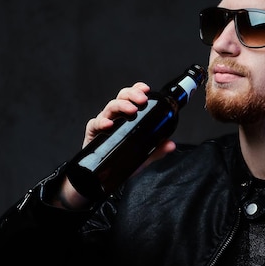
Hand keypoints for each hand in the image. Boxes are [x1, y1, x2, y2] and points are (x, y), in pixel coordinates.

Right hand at [53, 82, 175, 209]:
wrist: (103, 175)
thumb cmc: (122, 160)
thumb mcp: (143, 155)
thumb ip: (157, 150)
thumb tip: (171, 145)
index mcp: (127, 116)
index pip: (132, 97)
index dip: (138, 90)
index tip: (146, 90)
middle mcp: (115, 116)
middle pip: (122, 97)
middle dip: (132, 95)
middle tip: (142, 101)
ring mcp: (103, 123)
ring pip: (110, 107)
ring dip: (121, 105)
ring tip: (131, 110)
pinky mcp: (93, 133)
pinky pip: (95, 124)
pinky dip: (102, 122)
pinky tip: (109, 125)